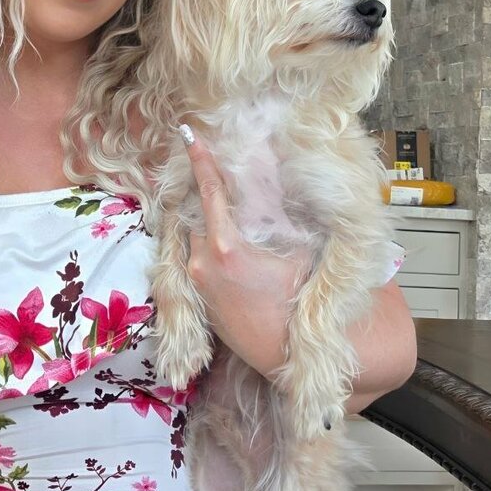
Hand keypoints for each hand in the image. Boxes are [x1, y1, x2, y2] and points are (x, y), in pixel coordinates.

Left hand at [178, 123, 310, 379]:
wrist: (284, 356)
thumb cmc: (297, 305)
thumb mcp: (301, 255)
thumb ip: (287, 221)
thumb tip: (283, 186)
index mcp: (226, 248)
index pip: (208, 192)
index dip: (200, 159)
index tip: (188, 133)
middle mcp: (201, 261)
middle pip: (191, 209)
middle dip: (198, 183)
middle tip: (203, 154)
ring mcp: (195, 278)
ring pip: (190, 231)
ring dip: (199, 210)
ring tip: (212, 189)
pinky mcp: (196, 293)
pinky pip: (192, 252)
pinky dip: (200, 234)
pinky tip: (216, 226)